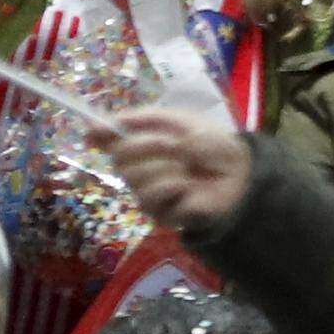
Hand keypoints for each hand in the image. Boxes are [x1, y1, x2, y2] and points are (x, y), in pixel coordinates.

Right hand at [102, 98, 256, 231]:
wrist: (241, 171)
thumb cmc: (212, 144)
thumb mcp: (179, 120)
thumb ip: (139, 119)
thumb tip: (92, 125)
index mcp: (141, 144)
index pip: (109, 139)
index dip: (101, 134)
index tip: (95, 132)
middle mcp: (138, 169)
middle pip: (120, 158)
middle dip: (148, 146)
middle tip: (172, 144)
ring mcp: (146, 192)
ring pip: (135, 177)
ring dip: (165, 167)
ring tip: (187, 168)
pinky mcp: (158, 213)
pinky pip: (152, 197)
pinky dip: (173, 186)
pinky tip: (188, 187)